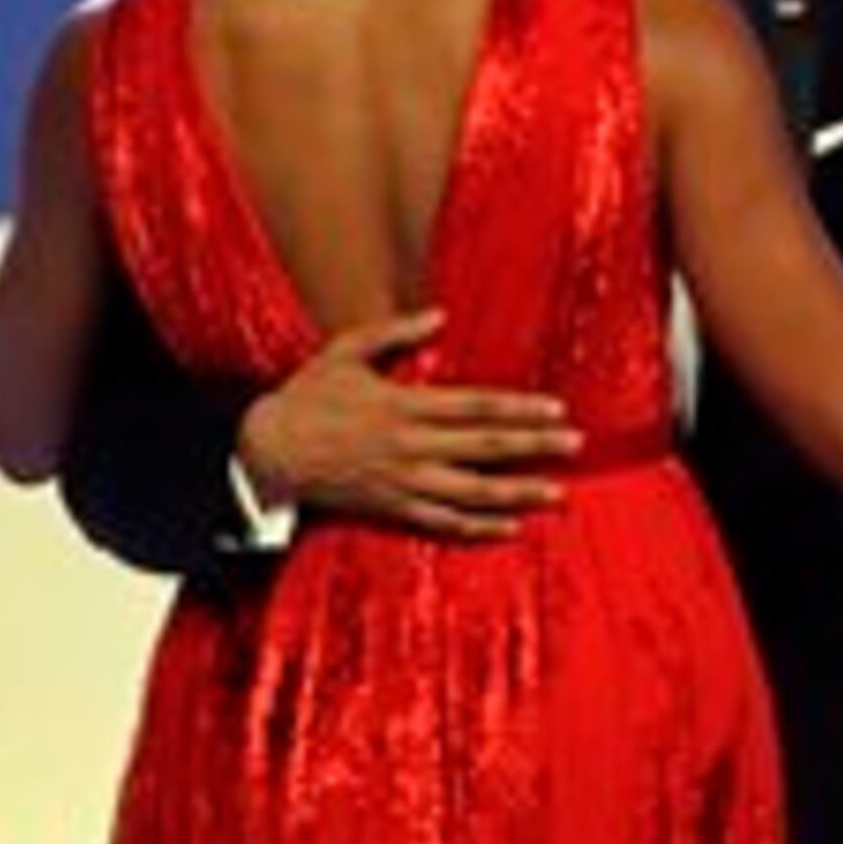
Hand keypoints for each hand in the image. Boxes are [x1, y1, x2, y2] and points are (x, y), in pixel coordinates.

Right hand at [234, 310, 579, 539]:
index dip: (520, 409)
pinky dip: (478, 528)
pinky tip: (509, 527)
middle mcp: (410, 447)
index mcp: (404, 406)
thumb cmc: (307, 397)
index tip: (557, 409)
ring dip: (518, 492)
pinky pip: (442, 524)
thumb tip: (439, 315)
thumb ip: (394, 333)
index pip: (476, 407)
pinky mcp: (392, 509)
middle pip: (485, 448)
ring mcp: (402, 483)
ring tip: (557, 493)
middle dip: (535, 447)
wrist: (266, 452)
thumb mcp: (345, 352)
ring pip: (472, 492)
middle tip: (576, 445)